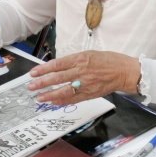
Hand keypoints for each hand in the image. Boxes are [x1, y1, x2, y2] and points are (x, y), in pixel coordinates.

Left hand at [26, 51, 140, 104]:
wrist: (124, 71)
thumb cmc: (108, 60)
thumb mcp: (89, 54)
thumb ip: (73, 61)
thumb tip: (57, 67)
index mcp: (80, 59)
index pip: (57, 64)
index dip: (43, 69)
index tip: (33, 73)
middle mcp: (81, 71)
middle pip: (57, 78)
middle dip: (42, 83)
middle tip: (31, 87)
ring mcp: (86, 84)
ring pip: (64, 90)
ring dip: (49, 95)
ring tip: (39, 97)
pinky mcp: (90, 94)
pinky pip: (73, 99)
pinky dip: (62, 101)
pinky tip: (53, 102)